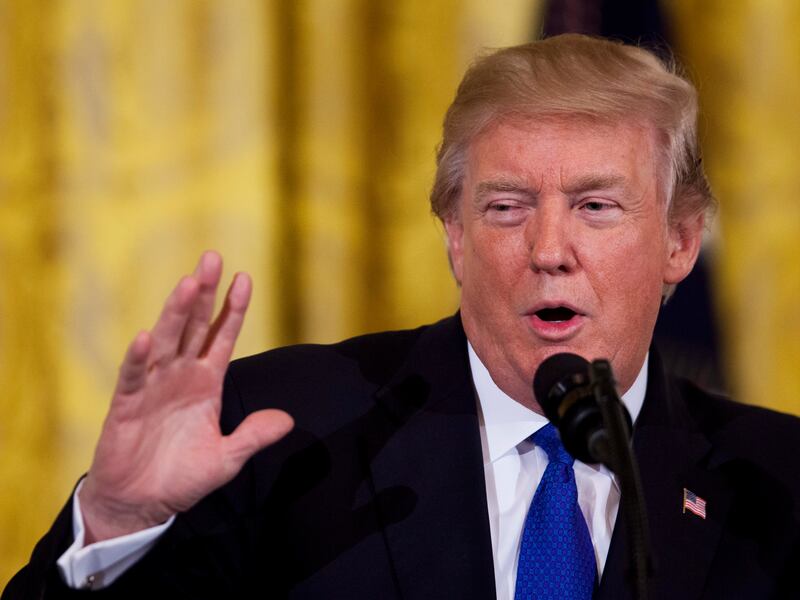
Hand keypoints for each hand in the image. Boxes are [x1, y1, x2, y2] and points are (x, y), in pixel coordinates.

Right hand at [78, 251, 293, 542]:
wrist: (141, 504)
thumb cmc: (182, 477)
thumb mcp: (227, 459)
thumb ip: (253, 436)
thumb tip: (288, 419)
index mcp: (206, 383)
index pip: (222, 338)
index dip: (233, 309)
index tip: (246, 278)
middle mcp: (180, 376)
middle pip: (194, 326)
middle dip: (204, 294)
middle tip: (212, 258)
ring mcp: (152, 387)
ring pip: (166, 341)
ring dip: (176, 312)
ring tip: (188, 283)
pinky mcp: (126, 405)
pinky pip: (132, 377)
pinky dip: (138, 358)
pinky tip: (146, 338)